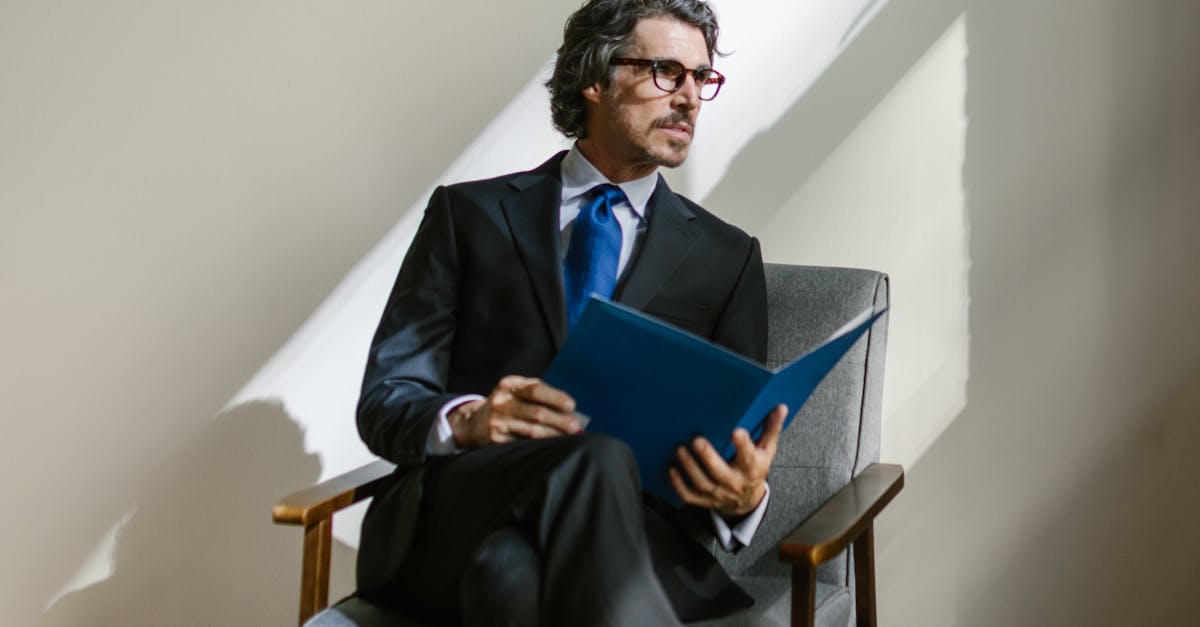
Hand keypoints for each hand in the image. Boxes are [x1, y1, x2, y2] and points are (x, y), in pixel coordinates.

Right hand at [449, 375, 582, 447]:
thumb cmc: (508, 404)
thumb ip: (540, 394)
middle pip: (537, 413)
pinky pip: (524, 444)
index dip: (555, 398)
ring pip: (532, 431)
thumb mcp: (517, 391)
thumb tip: (570, 410)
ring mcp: (498, 421)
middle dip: (560, 421)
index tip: (572, 406)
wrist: (475, 422)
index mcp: (510, 385)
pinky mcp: (496, 439)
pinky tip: (552, 447)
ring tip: (569, 438)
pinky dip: (540, 446)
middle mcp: (502, 401)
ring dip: (554, 435)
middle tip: (575, 427)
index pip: (536, 390)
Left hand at [668, 404, 786, 517]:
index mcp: (752, 468)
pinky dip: (678, 484)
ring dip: (689, 467)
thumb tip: (780, 407)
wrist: (747, 500)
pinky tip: (671, 468)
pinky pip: (689, 495)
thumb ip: (771, 429)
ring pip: (701, 483)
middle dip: (708, 457)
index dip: (743, 445)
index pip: (749, 457)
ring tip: (679, 449)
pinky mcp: (704, 500)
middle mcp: (734, 483)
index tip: (736, 432)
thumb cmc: (756, 468)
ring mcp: (718, 493)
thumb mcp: (767, 451)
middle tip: (696, 440)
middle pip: (720, 472)